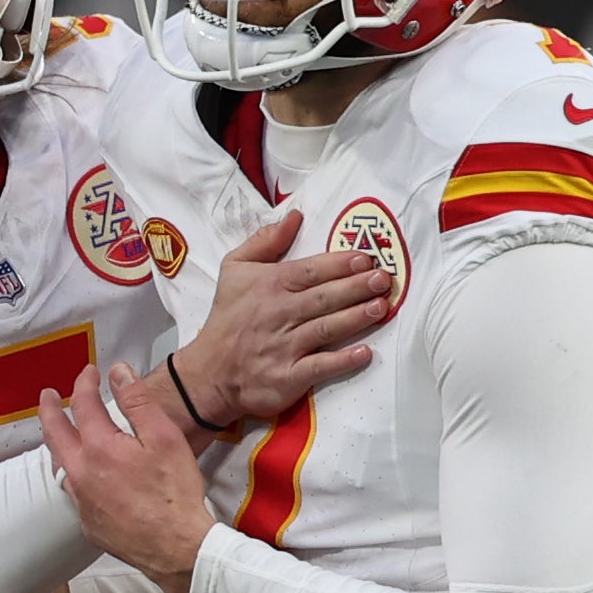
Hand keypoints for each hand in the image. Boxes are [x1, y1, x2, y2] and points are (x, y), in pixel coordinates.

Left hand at [35, 366, 217, 592]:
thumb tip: (117, 372)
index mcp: (98, 448)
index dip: (85, 383)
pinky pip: (72, 492)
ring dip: (56, 443)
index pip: (83, 404)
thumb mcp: (164, 437)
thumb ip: (137, 401)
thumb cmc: (175, 493)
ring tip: (58, 433)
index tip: (90, 372)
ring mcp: (82, 501)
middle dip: (50, 410)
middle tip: (49, 396)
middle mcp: (81, 473)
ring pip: (59, 465)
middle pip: (55, 434)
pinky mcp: (89, 524)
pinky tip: (82, 475)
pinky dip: (71, 474)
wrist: (177, 548)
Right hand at [185, 202, 389, 424]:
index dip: (339, 264)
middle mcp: (279, 314)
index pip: (310, 271)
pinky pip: (319, 367)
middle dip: (356, 287)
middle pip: (324, 298)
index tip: (365, 259)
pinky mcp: (287, 377)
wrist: (209, 372)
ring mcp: (284, 347)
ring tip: (380, 307)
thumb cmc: (228, 317)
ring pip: (326, 328)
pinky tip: (365, 353)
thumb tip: (294, 215)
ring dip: (355, 318)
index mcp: (270, 285)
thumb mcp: (235, 270)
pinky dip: (342, 361)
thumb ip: (265, 241)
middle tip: (383, 279)